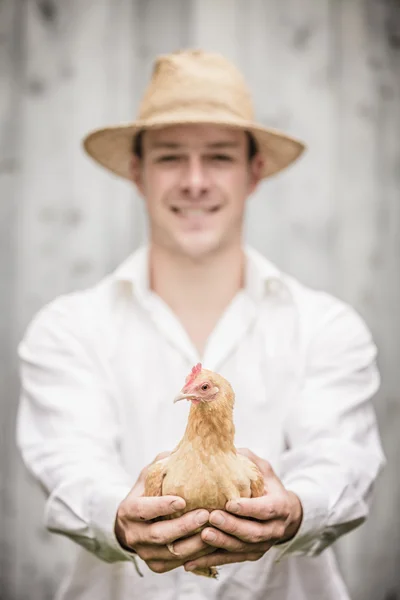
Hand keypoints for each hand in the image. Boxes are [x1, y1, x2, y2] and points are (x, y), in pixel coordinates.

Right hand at [114, 452, 214, 573]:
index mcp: (128, 511)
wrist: (133, 522)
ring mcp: (145, 553)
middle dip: (184, 526)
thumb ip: (165, 463)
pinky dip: (197, 554)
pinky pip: (179, 563)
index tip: (182, 500)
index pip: (143, 510)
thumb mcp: (150, 475)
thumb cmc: (148, 491)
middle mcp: (134, 535)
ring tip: (215, 529)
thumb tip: (190, 448)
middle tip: (205, 515)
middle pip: (159, 535)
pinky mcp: (157, 565)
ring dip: (195, 543)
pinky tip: (213, 542)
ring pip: (172, 553)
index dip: (161, 506)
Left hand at [184, 448, 302, 571]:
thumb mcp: (263, 469)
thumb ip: (247, 460)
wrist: (285, 515)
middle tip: (212, 517)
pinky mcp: (249, 555)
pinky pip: (229, 560)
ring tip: (201, 536)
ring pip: (241, 548)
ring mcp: (262, 545)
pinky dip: (210, 561)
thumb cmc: (268, 486)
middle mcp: (274, 529)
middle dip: (232, 526)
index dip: (249, 508)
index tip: (230, 503)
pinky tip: (190, 562)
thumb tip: (222, 445)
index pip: (265, 509)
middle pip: (253, 532)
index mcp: (279, 506)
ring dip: (221, 544)